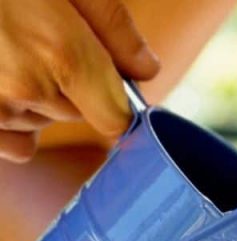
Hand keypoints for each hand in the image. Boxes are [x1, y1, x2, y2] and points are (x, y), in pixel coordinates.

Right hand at [0, 0, 160, 162]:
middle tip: (35, 39)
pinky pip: (5, 142)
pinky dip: (4, 121)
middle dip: (68, 86)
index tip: (104, 82)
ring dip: (29, 99)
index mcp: (62, 54)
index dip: (114, 100)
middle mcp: (26, 90)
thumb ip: (112, 26)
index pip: (116, 117)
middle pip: (74, 115)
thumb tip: (147, 71)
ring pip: (34, 124)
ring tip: (5, 50)